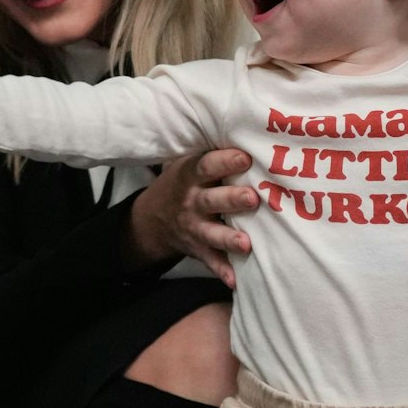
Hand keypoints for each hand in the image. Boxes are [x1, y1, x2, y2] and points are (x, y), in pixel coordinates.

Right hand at [124, 148, 255, 283]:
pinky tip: (235, 281)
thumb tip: (255, 127)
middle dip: (230, 200)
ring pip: (211, 233)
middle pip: (210, 200)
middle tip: (252, 198)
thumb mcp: (189, 162)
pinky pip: (210, 261)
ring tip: (246, 244)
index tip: (245, 158)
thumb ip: (214, 153)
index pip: (205, 166)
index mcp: (189, 176)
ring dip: (228, 239)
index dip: (224, 162)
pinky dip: (221, 271)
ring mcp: (193, 227)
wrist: (152, 219)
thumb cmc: (186, 183)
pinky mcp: (197, 248)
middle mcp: (190, 202)